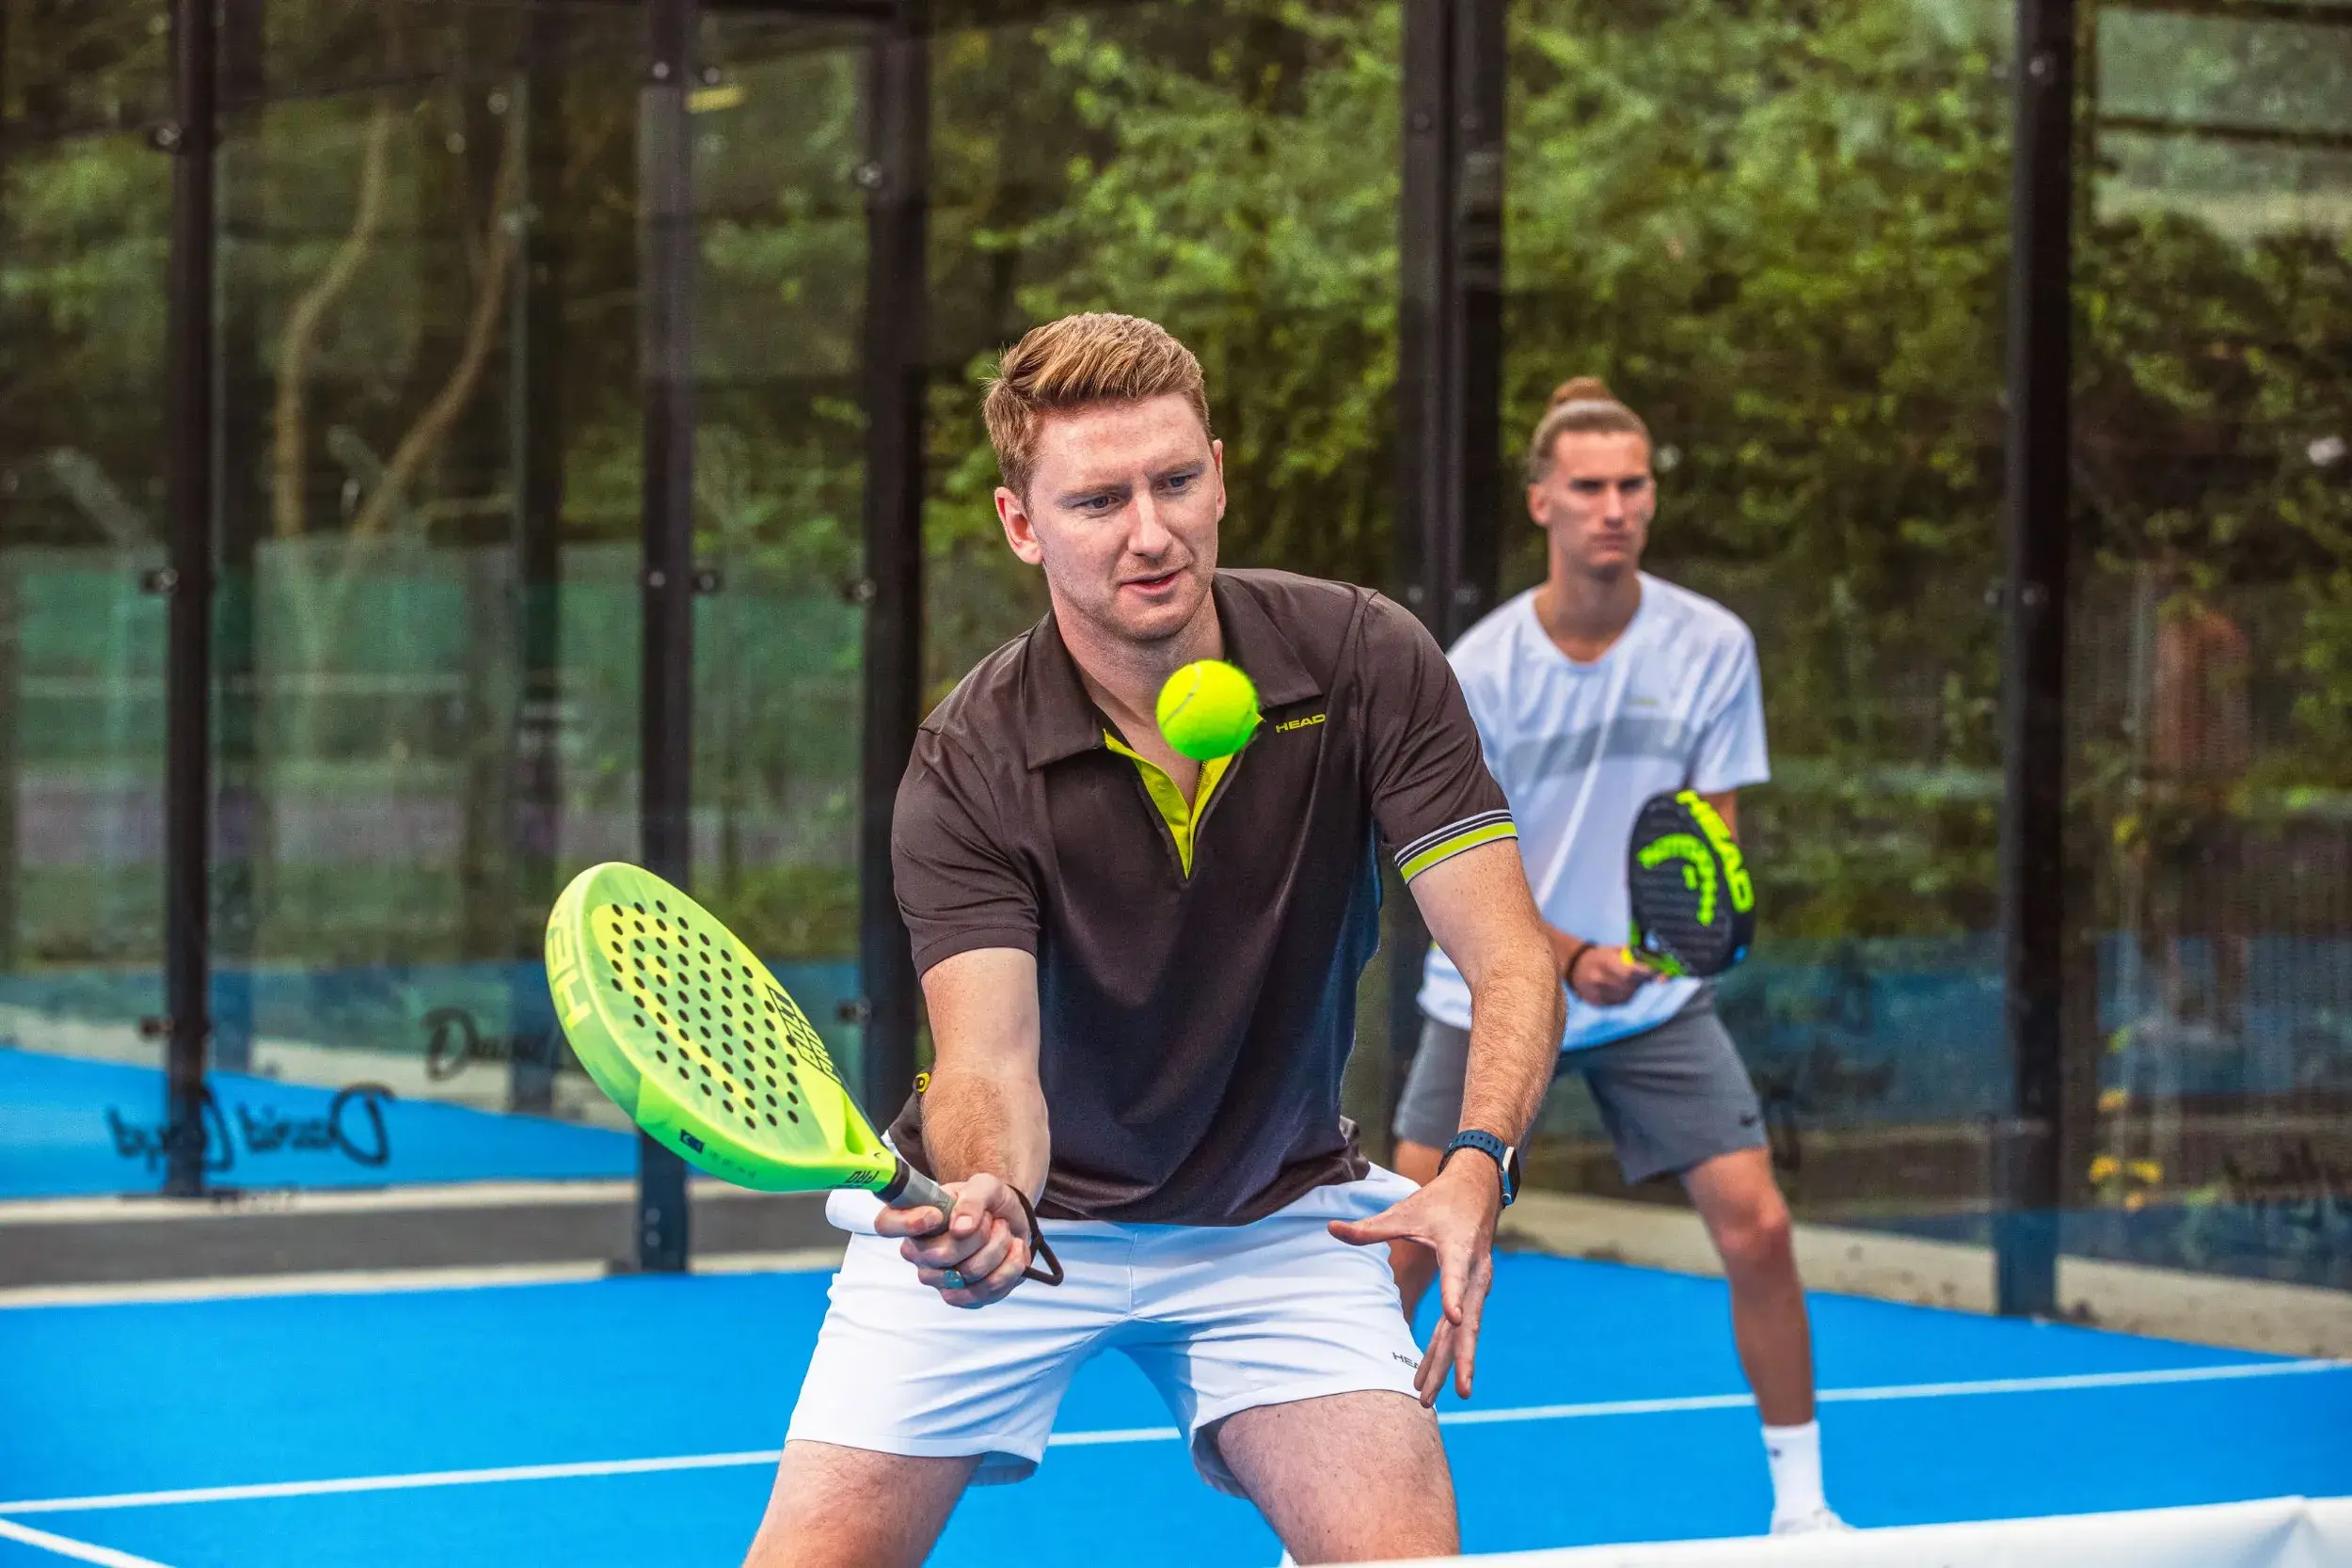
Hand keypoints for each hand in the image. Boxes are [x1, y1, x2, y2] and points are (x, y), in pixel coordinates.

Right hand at [872, 1171, 1034, 1308]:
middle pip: (939, 1255)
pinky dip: (1010, 1268)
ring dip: (998, 1247)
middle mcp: (920, 1253)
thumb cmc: (988, 1202)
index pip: (886, 1224)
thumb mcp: (985, 1185)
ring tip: (1003, 1232)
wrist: (1011, 1222)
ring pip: (968, 1273)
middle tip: (991, 1218)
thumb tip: (960, 1227)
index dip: (908, 1222)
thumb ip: (972, 1198)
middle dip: (978, 1233)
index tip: (937, 1215)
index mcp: (914, 1218)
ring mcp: (940, 1279)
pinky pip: (986, 1291)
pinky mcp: (964, 1297)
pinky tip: (1014, 1251)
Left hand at [1328, 1155, 1501, 1405]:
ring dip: (1448, 1366)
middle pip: (1465, 1322)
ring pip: (1464, 1333)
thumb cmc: (1440, 1201)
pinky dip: (1447, 1351)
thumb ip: (1371, 1227)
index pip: (1456, 1274)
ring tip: (1427, 1399)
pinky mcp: (1474, 1294)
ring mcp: (1477, 1287)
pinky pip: (1461, 1328)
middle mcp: (1474, 1273)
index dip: (1454, 1295)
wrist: (1479, 1192)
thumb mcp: (1405, 1210)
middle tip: (1437, 1394)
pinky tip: (1431, 1376)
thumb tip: (1330, 1229)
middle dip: (1453, 1360)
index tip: (1454, 1318)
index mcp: (1459, 1247)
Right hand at [1566, 943, 1657, 1006]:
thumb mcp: (1616, 950)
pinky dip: (1624, 994)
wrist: (1574, 967)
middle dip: (1642, 980)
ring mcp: (1597, 993)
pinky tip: (1617, 986)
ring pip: (1628, 995)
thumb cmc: (1601, 956)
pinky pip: (1620, 1002)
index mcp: (1605, 962)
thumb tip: (1663, 963)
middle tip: (1646, 974)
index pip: (1631, 971)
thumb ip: (1637, 956)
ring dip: (1633, 988)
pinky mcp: (1598, 1003)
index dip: (1648, 973)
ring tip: (1625, 978)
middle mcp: (1600, 979)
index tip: (1662, 973)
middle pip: (1631, 985)